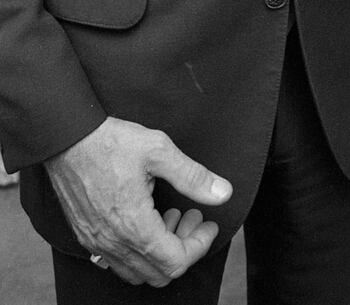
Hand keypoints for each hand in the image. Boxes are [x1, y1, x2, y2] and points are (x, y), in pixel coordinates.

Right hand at [45, 116, 231, 285]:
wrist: (66, 138)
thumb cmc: (110, 142)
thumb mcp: (158, 150)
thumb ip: (193, 176)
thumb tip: (222, 193)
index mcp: (134, 226)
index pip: (176, 261)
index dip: (199, 246)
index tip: (208, 224)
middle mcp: (113, 243)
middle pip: (159, 273)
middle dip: (184, 248)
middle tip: (193, 216)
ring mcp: (97, 243)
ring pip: (137, 271)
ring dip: (161, 251)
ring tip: (172, 215)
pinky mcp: (86, 236)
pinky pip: (117, 261)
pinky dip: (139, 250)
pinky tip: (147, 219)